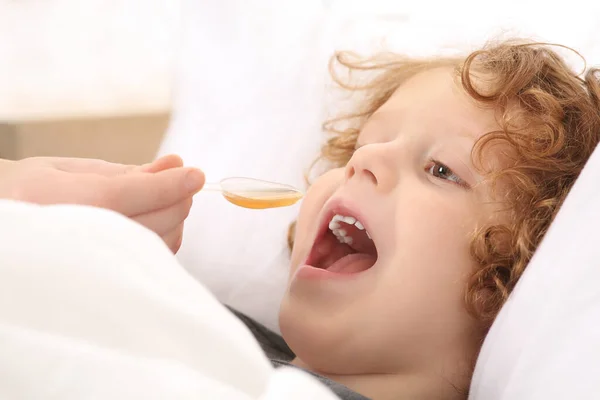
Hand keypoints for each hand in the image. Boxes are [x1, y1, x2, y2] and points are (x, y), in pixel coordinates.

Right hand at [0, 155, 204, 252]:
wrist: (4, 224)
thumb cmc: (32, 192)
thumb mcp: (69, 170)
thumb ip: (125, 172)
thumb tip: (175, 165)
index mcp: (57, 202)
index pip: (124, 196)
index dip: (167, 185)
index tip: (195, 173)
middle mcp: (75, 238)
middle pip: (150, 222)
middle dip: (178, 198)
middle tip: (183, 180)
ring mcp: (92, 264)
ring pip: (158, 244)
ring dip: (176, 217)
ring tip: (166, 198)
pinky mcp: (107, 279)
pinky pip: (152, 259)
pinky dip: (167, 236)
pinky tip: (158, 220)